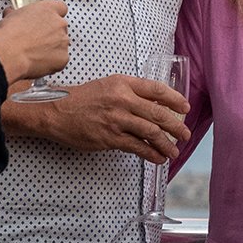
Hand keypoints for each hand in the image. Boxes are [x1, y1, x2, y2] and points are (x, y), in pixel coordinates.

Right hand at [0, 0, 69, 85]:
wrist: (8, 53)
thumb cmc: (8, 34)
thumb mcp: (10, 16)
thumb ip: (17, 13)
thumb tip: (11, 13)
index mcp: (48, 9)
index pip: (60, 8)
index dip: (52, 16)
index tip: (45, 22)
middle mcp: (59, 23)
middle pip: (60, 28)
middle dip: (51, 34)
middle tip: (35, 40)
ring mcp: (63, 41)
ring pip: (61, 44)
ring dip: (51, 48)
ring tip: (34, 53)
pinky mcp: (63, 57)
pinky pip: (60, 60)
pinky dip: (52, 62)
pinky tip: (38, 62)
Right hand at [6, 73, 189, 161]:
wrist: (57, 111)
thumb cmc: (83, 98)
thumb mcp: (109, 86)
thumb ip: (132, 92)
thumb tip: (157, 104)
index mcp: (123, 84)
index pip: (157, 89)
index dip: (175, 99)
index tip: (185, 108)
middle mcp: (122, 100)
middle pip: (158, 113)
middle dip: (176, 126)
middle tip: (186, 134)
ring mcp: (116, 120)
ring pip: (150, 132)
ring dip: (166, 143)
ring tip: (174, 151)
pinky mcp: (109, 138)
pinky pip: (136, 147)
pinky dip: (151, 154)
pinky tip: (158, 158)